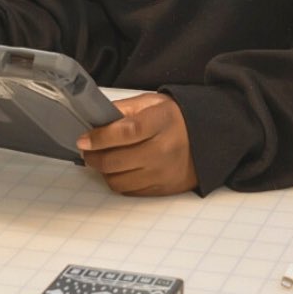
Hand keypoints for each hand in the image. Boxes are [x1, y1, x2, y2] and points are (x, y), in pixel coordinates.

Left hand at [76, 92, 196, 195]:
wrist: (208, 138)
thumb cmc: (177, 118)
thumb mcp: (152, 102)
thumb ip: (124, 109)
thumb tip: (95, 120)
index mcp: (161, 122)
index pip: (125, 133)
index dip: (100, 137)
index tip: (84, 139)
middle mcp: (164, 150)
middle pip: (116, 161)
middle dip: (93, 156)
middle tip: (87, 149)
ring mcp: (164, 172)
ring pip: (119, 181)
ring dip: (103, 171)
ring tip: (102, 159)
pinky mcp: (163, 189)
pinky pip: (130, 191)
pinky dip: (119, 181)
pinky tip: (119, 169)